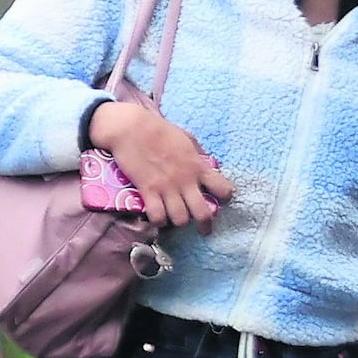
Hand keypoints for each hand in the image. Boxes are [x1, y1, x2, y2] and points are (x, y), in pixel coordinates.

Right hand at [92, 97, 230, 229]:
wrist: (132, 128)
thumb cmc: (159, 130)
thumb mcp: (186, 138)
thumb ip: (197, 153)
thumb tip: (204, 162)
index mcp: (198, 166)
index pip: (223, 189)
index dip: (224, 197)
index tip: (220, 199)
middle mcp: (186, 180)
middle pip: (203, 213)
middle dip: (205, 225)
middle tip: (203, 229)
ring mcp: (167, 188)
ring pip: (180, 219)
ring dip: (180, 222)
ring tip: (176, 219)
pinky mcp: (147, 191)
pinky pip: (157, 216)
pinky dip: (158, 220)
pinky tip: (158, 216)